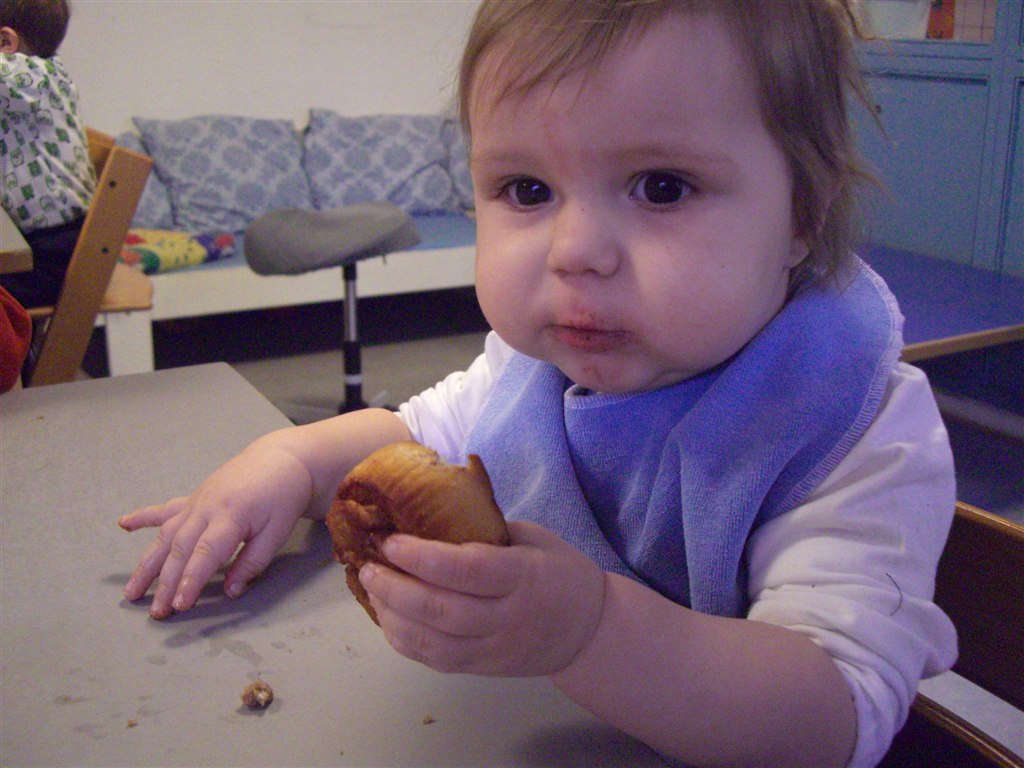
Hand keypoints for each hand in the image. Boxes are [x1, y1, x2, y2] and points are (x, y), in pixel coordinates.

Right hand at [119, 444, 313, 618]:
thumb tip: (230, 591)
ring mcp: (197, 502)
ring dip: (147, 564)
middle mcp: (206, 508)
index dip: (190, 581)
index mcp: (230, 516)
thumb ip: (253, 562)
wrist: (282, 459)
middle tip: (157, 612)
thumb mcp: (278, 531)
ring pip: (166, 535)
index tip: (180, 604)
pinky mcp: (194, 497)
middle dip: (166, 583)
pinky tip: (124, 524)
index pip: (205, 554)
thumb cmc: (283, 496)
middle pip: (180, 550)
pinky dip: (143, 517)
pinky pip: (165, 509)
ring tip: (132, 591)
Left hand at [358, 521, 605, 676]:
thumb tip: (432, 510)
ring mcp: (495, 649)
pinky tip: (388, 618)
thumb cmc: (559, 571)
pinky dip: (405, 642)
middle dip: (395, 588)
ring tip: (371, 590)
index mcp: (522, 576)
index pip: (465, 570)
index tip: (391, 541)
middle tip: (367, 566)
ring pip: (434, 643)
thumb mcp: (534, 537)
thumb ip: (487, 529)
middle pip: (441, 610)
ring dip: (393, 617)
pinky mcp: (484, 669)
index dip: (422, 557)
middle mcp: (507, 617)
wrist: (589, 630)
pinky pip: (437, 661)